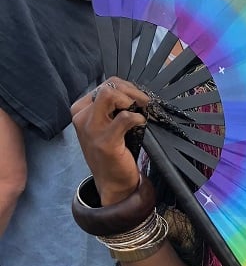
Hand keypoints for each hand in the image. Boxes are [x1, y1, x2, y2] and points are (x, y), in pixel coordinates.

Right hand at [71, 77, 149, 204]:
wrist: (112, 181)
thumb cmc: (112, 149)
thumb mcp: (106, 124)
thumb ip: (112, 106)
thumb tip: (133, 91)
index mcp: (81, 110)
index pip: (105, 85)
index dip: (126, 87)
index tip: (138, 98)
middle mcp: (82, 117)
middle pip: (108, 87)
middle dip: (131, 91)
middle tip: (144, 102)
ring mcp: (91, 129)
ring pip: (110, 95)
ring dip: (132, 99)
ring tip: (140, 111)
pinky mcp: (105, 140)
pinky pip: (125, 117)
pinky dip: (137, 117)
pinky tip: (140, 123)